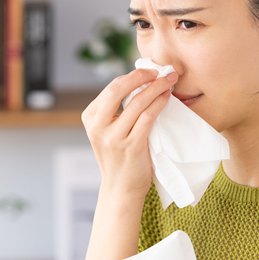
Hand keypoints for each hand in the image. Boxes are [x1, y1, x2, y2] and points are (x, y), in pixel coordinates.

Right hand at [81, 68, 176, 198]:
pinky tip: (166, 98)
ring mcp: (113, 137)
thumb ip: (116, 110)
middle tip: (159, 71)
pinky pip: (147, 118)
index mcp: (90, 117)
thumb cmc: (120, 157)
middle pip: (117, 89)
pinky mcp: (130, 147)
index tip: (149, 70)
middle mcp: (98, 126)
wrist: (121, 189)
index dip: (132, 76)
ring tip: (168, 82)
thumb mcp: (108, 131)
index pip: (111, 88)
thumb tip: (141, 83)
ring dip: (155, 88)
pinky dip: (159, 104)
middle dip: (140, 76)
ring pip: (136, 102)